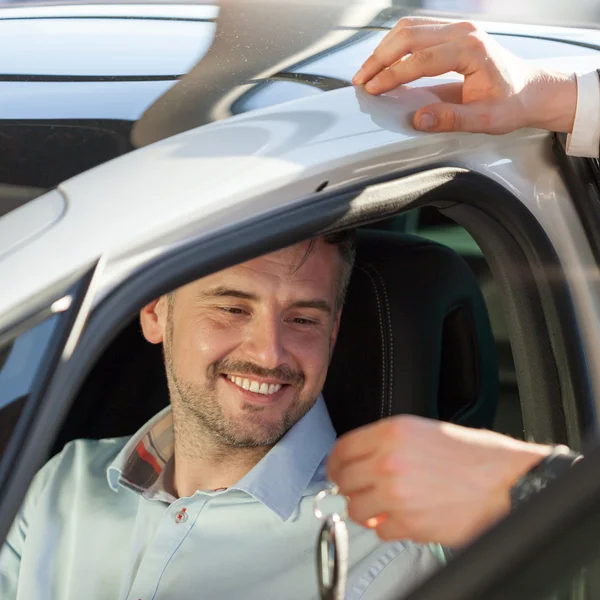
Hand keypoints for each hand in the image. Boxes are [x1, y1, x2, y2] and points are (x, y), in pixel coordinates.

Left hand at [327, 415, 551, 546]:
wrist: (504, 479)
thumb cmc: (470, 454)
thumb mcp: (421, 430)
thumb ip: (384, 442)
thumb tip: (357, 460)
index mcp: (391, 433)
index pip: (341, 449)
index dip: (334, 463)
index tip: (336, 470)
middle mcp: (388, 461)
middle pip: (342, 480)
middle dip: (348, 487)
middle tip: (358, 490)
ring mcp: (396, 494)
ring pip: (355, 509)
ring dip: (365, 510)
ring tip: (381, 506)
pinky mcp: (409, 523)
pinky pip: (381, 531)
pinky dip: (388, 527)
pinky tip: (405, 516)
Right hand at [353, 17, 575, 134]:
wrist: (531, 90)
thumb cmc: (513, 102)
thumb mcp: (485, 119)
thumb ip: (451, 119)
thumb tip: (419, 119)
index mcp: (471, 49)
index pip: (420, 59)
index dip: (392, 75)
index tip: (372, 89)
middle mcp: (463, 32)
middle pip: (409, 35)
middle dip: (379, 58)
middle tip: (361, 80)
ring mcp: (457, 29)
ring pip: (409, 28)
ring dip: (384, 49)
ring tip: (367, 72)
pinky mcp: (451, 34)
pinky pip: (416, 31)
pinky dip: (395, 46)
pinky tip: (384, 62)